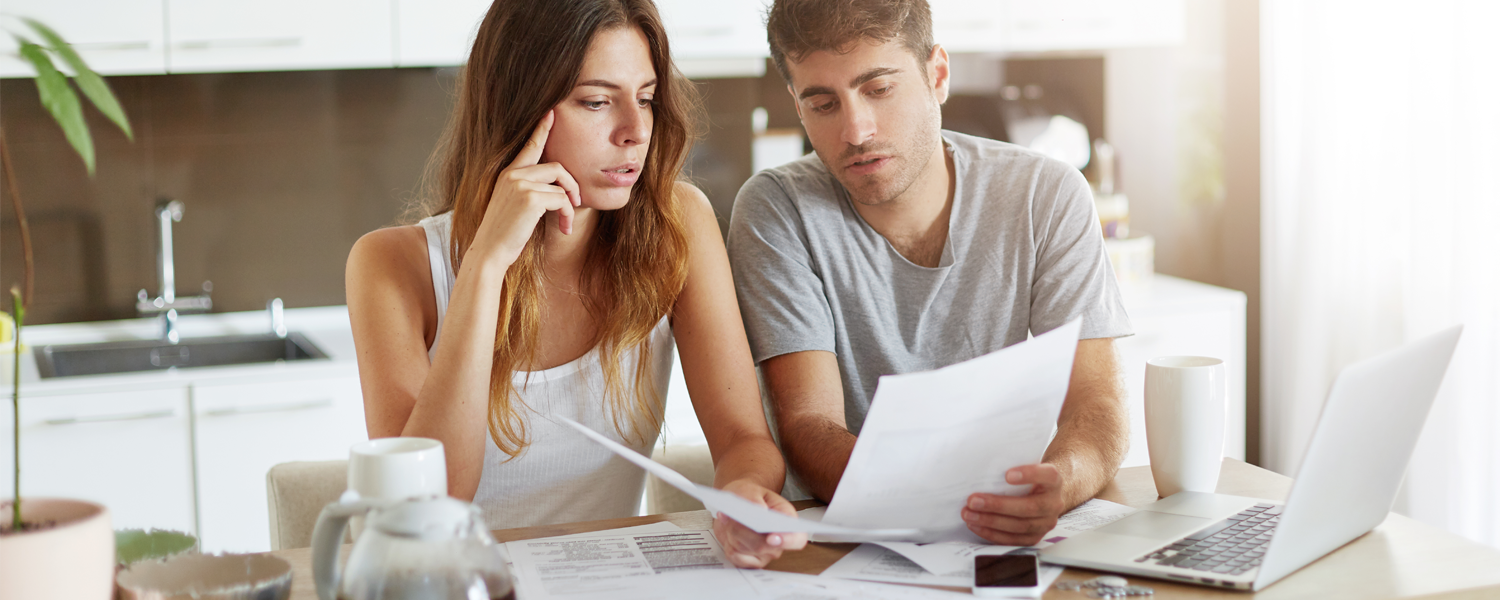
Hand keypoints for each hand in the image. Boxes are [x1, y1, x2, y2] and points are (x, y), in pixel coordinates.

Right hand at [470, 110, 581, 267]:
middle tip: (577, 203)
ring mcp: (520, 184)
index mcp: (508, 174)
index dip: (541, 129)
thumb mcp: (514, 206)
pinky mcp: (530, 198)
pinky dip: (567, 215)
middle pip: (556, 167)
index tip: (551, 113)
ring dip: (569, 207)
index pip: (529, 146)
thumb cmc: (503, 235)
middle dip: (572, 185)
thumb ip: (529, 191)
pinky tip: (564, 229)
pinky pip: (562, 200)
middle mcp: (513, 174)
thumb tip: (558, 190)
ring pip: (561, 187)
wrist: (489, 252)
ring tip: (566, 224)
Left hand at [712, 480, 808, 568]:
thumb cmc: (749, 496)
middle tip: (733, 517)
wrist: (738, 503)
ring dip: (733, 533)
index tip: (771, 538)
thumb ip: (754, 499)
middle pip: (763, 546)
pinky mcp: (749, 560)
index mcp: (787, 521)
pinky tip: (726, 529)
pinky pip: (735, 556)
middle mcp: (779, 541)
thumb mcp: (750, 490)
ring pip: (745, 550)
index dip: (787, 541)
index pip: (797, 539)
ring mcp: (764, 553)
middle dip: (743, 531)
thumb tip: (759, 511)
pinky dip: (727, 542)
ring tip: (728, 517)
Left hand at [961, 463, 1067, 544]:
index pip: (1047, 475)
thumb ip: (1011, 465)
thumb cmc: (1027, 478)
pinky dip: (992, 533)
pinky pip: (1013, 540)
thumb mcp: (1025, 466)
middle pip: (1029, 507)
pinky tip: (976, 526)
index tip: (1007, 474)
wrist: (1042, 494)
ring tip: (969, 515)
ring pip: (1020, 526)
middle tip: (973, 501)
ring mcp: (1046, 523)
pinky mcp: (1035, 538)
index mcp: (1053, 480)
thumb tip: (981, 468)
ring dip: (990, 521)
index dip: (1029, 475)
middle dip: (998, 505)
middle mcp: (1054, 503)